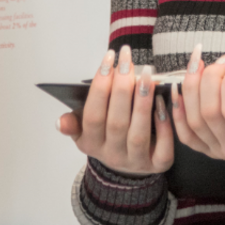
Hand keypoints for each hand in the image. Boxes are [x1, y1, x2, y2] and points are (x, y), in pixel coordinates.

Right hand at [56, 45, 173, 175]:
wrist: (128, 163)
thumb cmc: (106, 134)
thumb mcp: (84, 130)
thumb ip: (74, 122)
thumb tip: (60, 122)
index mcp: (90, 144)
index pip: (93, 115)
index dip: (99, 87)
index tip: (108, 59)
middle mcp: (112, 155)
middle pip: (116, 122)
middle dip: (122, 88)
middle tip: (127, 60)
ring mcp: (136, 161)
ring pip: (139, 133)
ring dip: (143, 102)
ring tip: (146, 75)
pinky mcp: (158, 164)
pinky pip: (163, 148)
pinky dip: (164, 125)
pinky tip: (162, 101)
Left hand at [174, 44, 224, 186]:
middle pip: (209, 112)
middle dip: (210, 78)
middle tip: (222, 58)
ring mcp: (218, 152)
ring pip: (194, 119)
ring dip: (192, 87)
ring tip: (199, 62)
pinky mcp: (208, 150)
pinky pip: (185, 133)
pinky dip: (177, 110)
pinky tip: (177, 87)